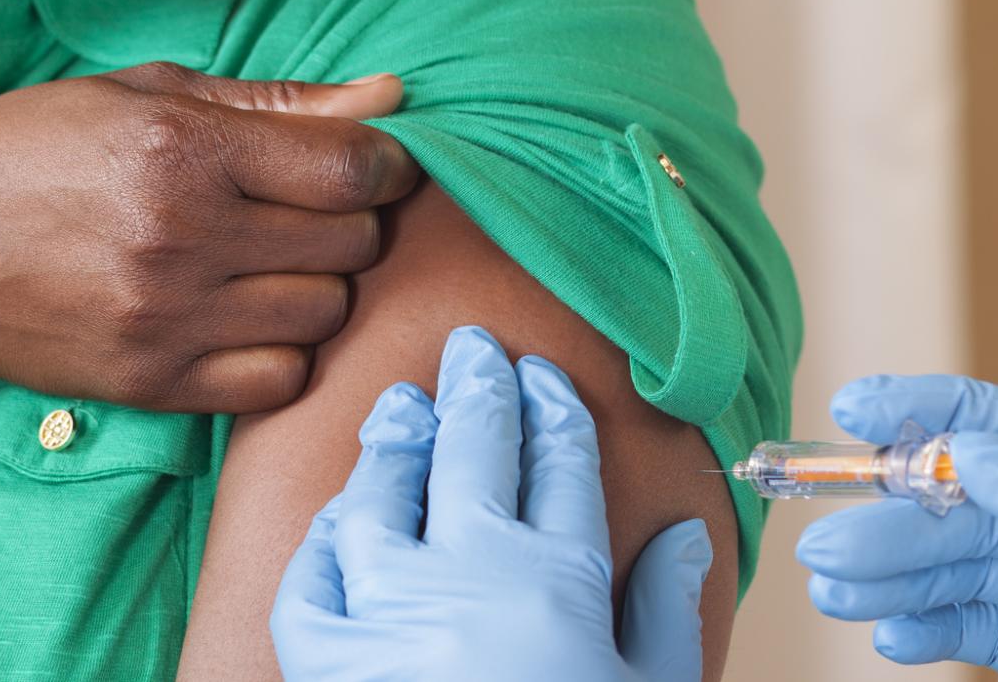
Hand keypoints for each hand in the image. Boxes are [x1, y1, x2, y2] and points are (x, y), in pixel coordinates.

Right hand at [0, 63, 419, 411]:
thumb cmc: (33, 152)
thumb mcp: (145, 93)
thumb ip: (278, 100)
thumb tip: (395, 94)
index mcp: (183, 147)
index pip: (350, 168)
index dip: (388, 163)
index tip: (376, 162)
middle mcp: (182, 235)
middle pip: (352, 242)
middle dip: (353, 220)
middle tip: (314, 208)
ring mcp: (166, 317)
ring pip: (327, 312)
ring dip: (320, 285)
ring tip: (274, 261)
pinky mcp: (150, 383)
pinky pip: (280, 380)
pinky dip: (283, 350)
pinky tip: (248, 316)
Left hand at [271, 325, 711, 681]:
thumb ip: (666, 614)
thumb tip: (686, 535)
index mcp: (560, 580)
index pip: (560, 462)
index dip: (551, 408)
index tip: (542, 374)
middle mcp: (471, 574)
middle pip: (475, 452)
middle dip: (477, 388)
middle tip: (471, 347)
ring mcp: (389, 614)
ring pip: (383, 496)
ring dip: (394, 443)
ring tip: (402, 408)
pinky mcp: (325, 665)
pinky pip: (311, 582)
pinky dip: (323, 543)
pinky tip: (340, 520)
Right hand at [797, 374, 997, 669]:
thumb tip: (975, 452)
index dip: (924, 406)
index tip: (854, 407)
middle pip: (961, 504)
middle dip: (888, 518)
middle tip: (826, 542)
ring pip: (954, 567)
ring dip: (889, 576)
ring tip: (834, 590)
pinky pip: (972, 625)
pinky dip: (926, 629)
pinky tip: (889, 633)